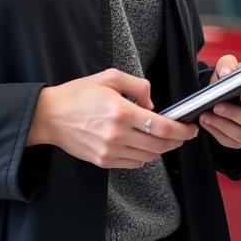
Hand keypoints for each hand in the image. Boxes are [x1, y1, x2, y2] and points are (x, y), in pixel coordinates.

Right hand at [27, 68, 197, 168]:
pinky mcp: (103, 161)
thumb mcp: (110, 77)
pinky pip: (133, 163)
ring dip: (160, 149)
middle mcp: (117, 134)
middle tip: (183, 134)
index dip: (182, 130)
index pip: (162, 126)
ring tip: (162, 138)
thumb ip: (138, 86)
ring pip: (148, 156)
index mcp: (121, 112)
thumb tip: (153, 104)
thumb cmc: (78, 95)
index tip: (191, 129)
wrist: (49, 116)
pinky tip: (142, 144)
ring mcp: (109, 151)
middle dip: (177, 141)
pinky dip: (143, 156)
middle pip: (159, 145)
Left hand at [198, 54, 240, 148]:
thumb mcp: (230, 66)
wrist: (223, 95)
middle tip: (217, 106)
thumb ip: (229, 64)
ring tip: (205, 115)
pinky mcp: (239, 141)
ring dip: (221, 124)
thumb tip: (227, 72)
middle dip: (234, 113)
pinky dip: (215, 131)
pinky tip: (205, 122)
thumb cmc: (232, 80)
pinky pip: (229, 141)